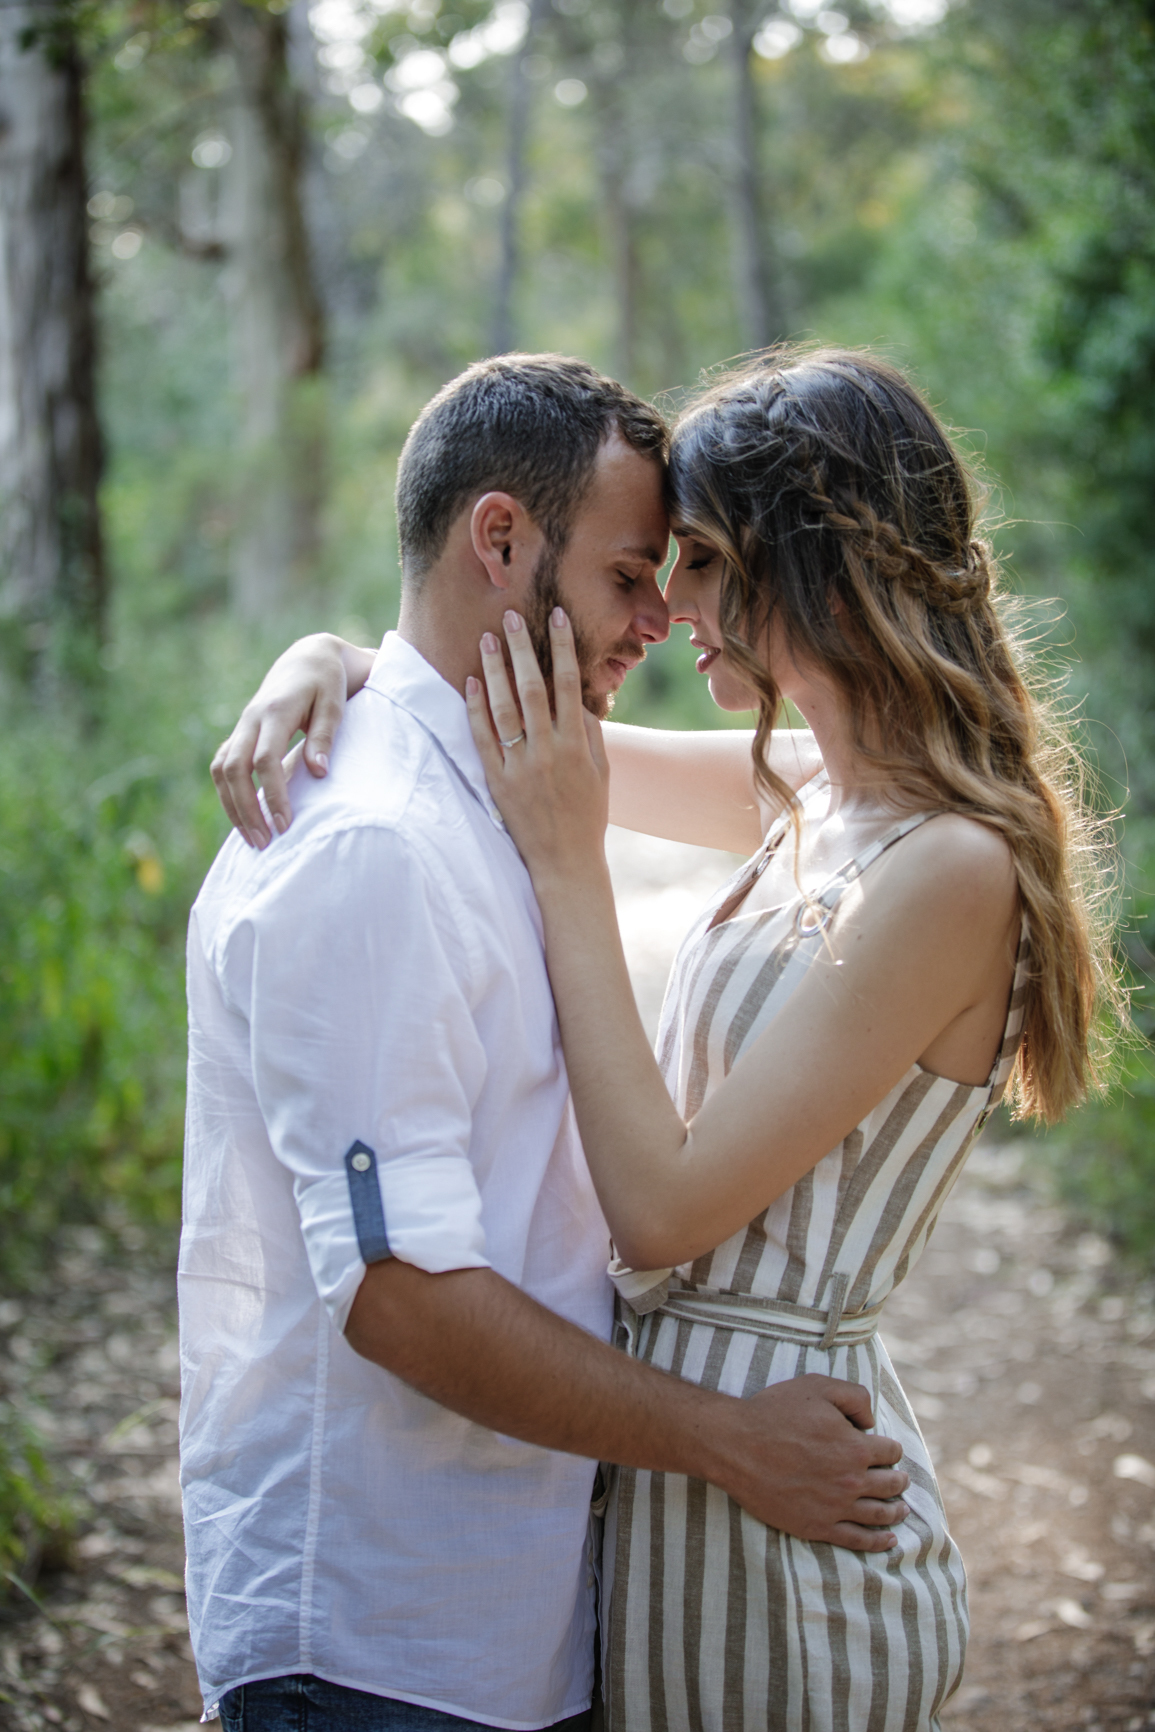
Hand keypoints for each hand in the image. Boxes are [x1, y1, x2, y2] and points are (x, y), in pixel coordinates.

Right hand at [211, 633, 355, 847]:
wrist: (307, 659)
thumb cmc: (327, 683)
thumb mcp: (335, 704)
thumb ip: (324, 737)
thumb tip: (318, 774)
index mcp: (275, 711)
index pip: (264, 759)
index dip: (272, 793)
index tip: (286, 824)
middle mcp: (250, 719)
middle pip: (234, 769)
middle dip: (246, 809)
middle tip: (265, 843)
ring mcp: (241, 726)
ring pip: (221, 770)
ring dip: (232, 806)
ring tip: (253, 839)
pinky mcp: (240, 734)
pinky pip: (222, 766)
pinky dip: (228, 793)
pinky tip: (244, 818)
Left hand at [466, 608, 609, 879]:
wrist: (564, 863)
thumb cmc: (587, 817)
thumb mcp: (601, 775)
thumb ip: (592, 736)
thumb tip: (581, 701)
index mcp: (576, 746)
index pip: (568, 685)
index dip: (562, 648)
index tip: (557, 617)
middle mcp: (547, 751)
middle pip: (531, 689)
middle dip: (522, 649)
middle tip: (511, 617)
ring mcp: (519, 766)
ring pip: (503, 709)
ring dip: (495, 670)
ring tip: (487, 640)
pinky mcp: (497, 782)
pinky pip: (483, 738)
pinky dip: (476, 709)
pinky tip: (472, 683)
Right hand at [717, 1374, 909, 1551]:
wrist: (736, 1445)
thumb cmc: (774, 1412)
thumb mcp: (818, 1387)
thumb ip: (855, 1396)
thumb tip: (872, 1422)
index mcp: (855, 1447)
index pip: (890, 1452)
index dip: (890, 1448)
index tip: (884, 1449)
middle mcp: (851, 1480)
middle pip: (891, 1485)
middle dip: (899, 1481)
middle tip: (901, 1480)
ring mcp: (835, 1507)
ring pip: (880, 1514)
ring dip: (896, 1511)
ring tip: (902, 1511)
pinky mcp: (817, 1527)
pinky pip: (858, 1540)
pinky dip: (878, 1542)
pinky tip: (889, 1540)